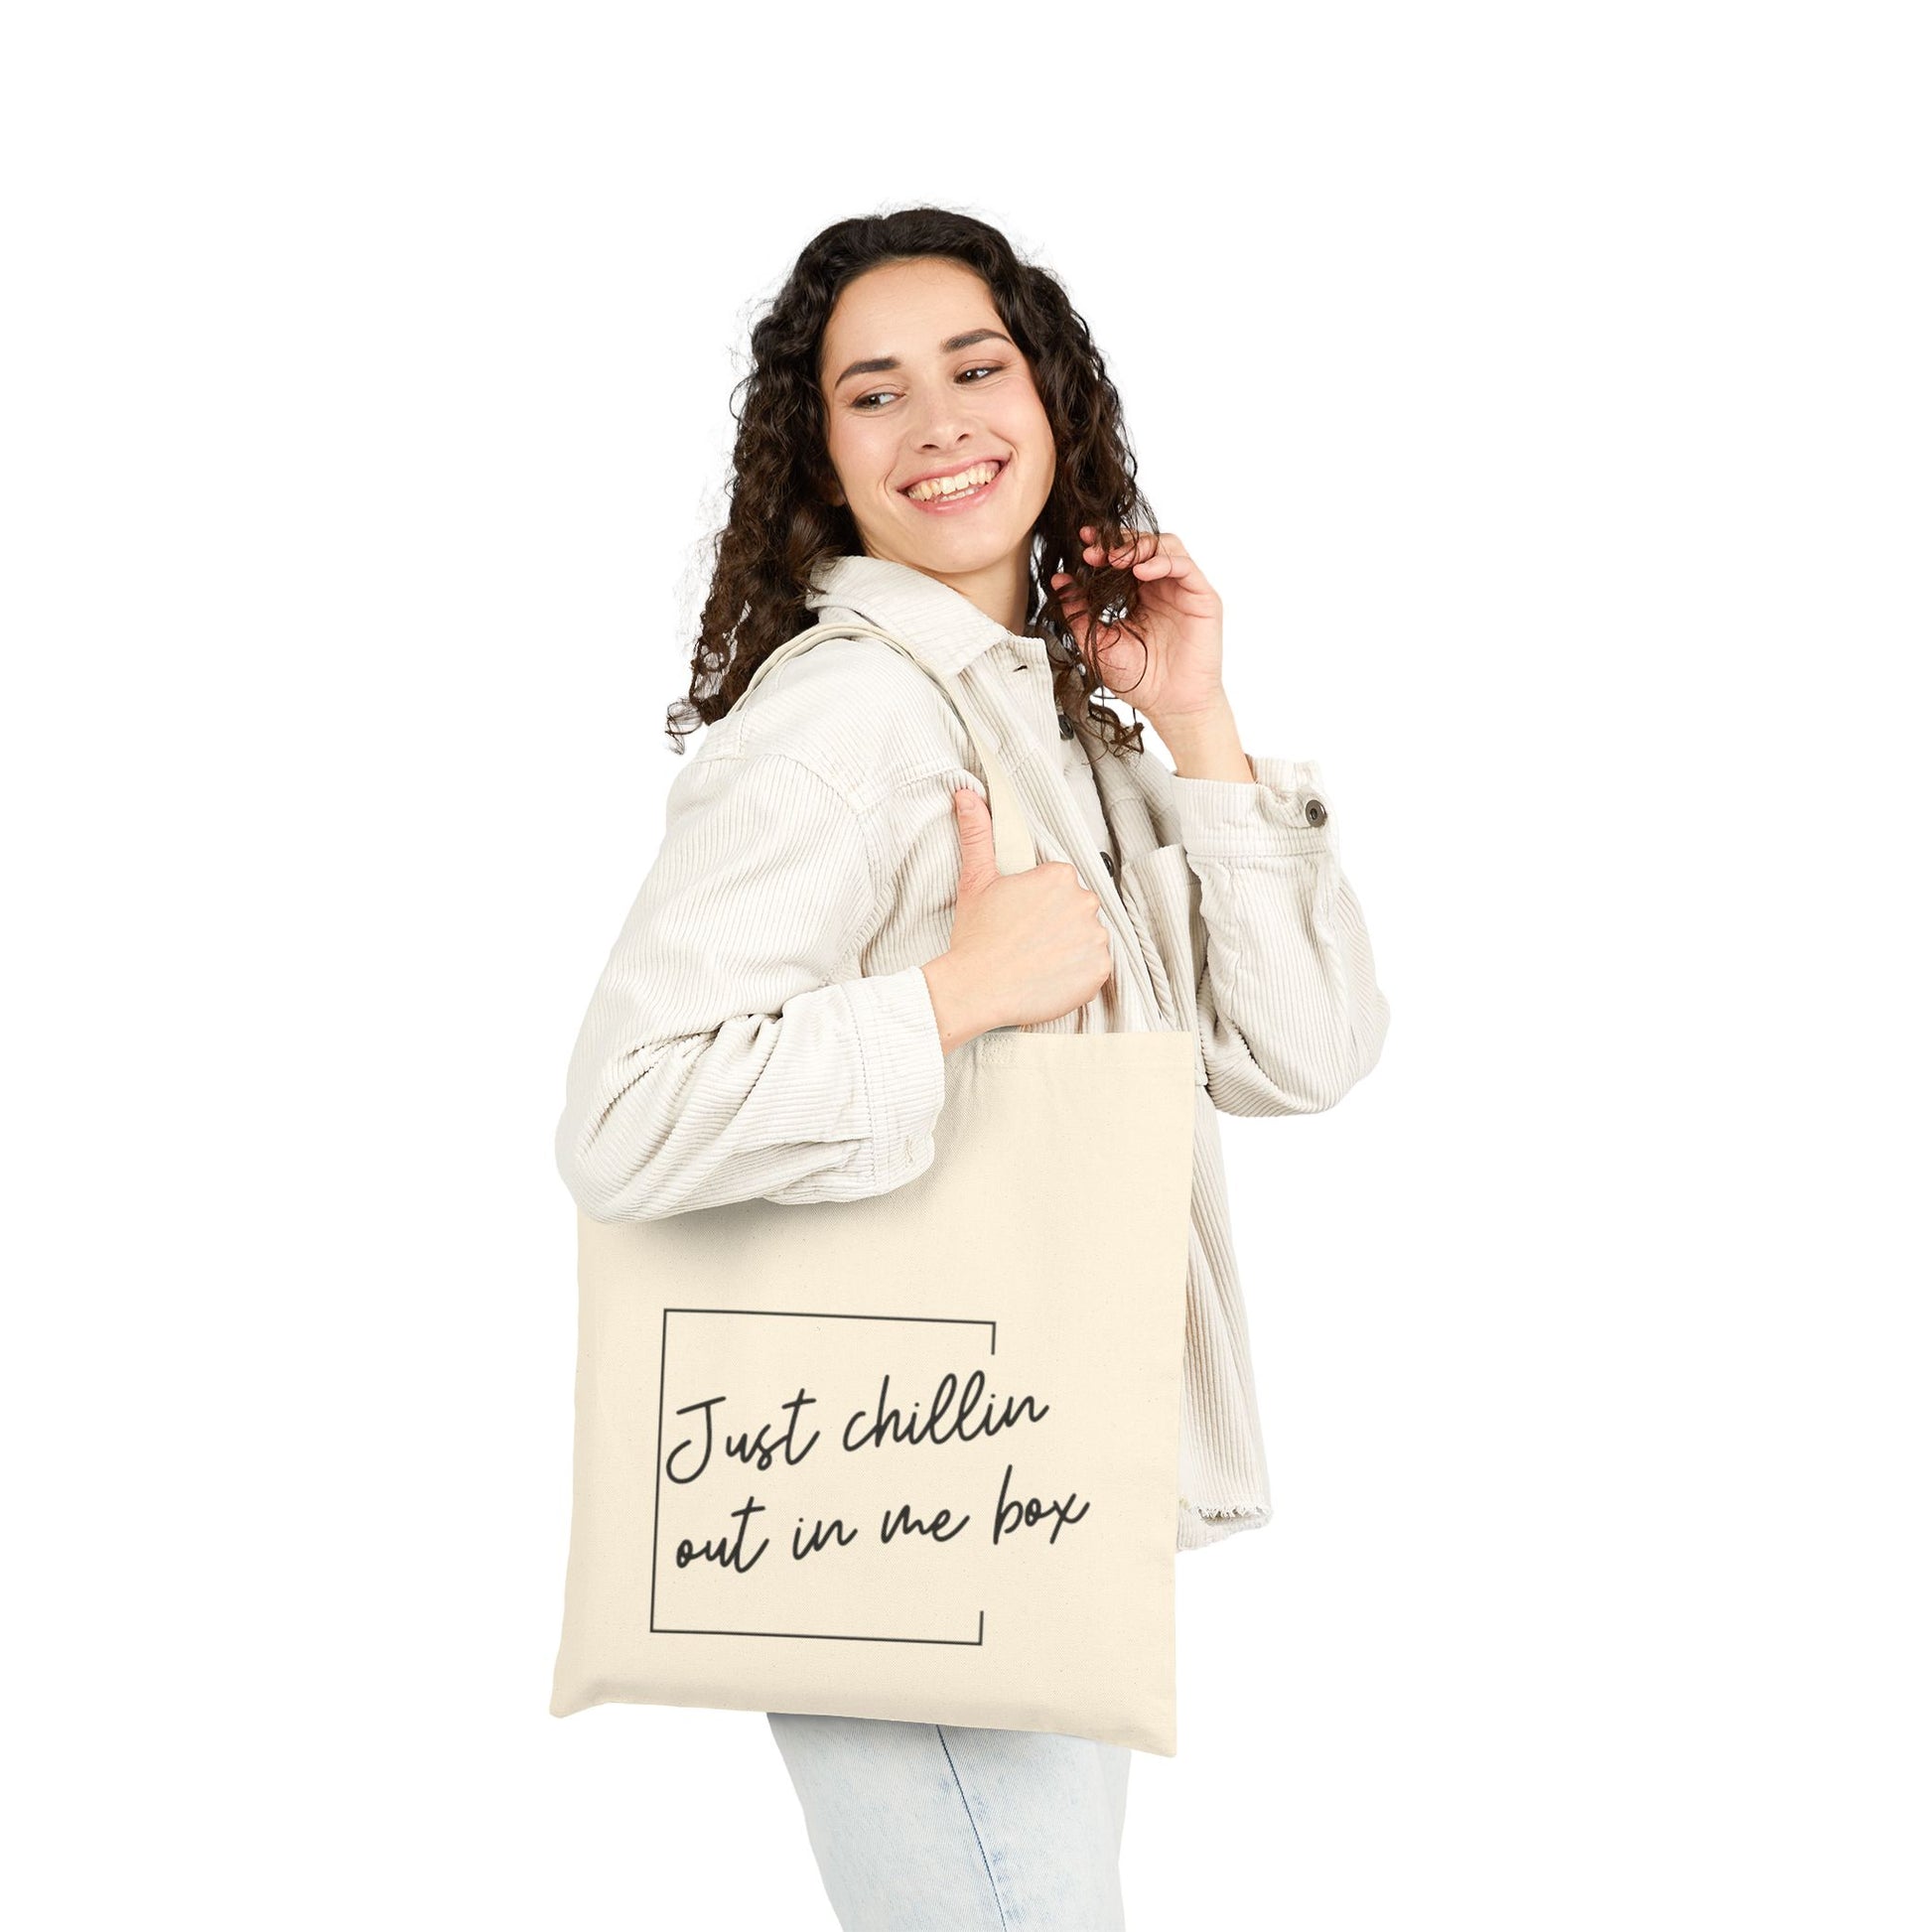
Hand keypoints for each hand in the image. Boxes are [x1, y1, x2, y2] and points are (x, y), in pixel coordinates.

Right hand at [921, 787, 1111, 1045]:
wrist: (976, 989)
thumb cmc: (976, 937)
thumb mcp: (975, 880)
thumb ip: (978, 834)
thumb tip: (966, 795)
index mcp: (1059, 876)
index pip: (1060, 884)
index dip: (1039, 903)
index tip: (1021, 918)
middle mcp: (1084, 902)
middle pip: (1077, 909)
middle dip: (1058, 922)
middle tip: (1027, 940)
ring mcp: (1095, 937)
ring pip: (1088, 937)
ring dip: (1070, 947)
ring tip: (1037, 960)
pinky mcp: (1099, 971)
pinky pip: (1096, 967)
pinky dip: (1079, 973)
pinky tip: (1051, 975)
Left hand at [1049, 527, 1227, 723]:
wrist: (1170, 706)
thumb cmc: (1139, 679)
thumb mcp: (1098, 642)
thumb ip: (1079, 612)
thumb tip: (1059, 582)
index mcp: (1138, 594)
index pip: (1122, 557)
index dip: (1103, 546)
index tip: (1081, 544)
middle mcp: (1162, 587)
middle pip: (1144, 544)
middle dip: (1116, 541)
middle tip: (1093, 550)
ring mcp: (1183, 590)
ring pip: (1166, 546)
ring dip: (1139, 546)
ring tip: (1114, 559)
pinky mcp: (1202, 598)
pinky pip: (1184, 566)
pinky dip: (1162, 562)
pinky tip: (1140, 571)